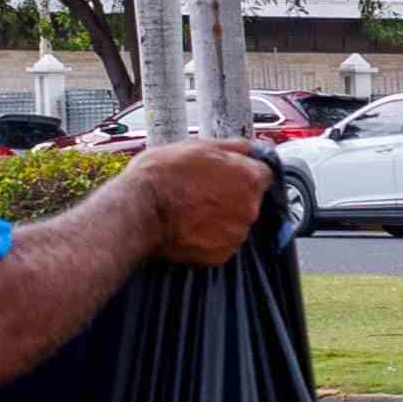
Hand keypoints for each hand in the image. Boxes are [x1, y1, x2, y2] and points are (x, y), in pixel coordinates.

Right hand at [120, 138, 270, 264]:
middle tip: (201, 191)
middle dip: (231, 196)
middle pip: (250, 201)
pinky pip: (221, 244)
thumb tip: (249, 147)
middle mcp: (250, 209)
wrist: (139, 209)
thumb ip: (232, 147)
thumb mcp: (198, 146)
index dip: (243, 173)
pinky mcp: (220, 255)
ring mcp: (236, 235)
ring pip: (235, 224)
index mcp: (249, 179)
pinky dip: (209, 237)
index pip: (263, 175)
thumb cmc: (163, 174)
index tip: (228, 175)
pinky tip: (189, 226)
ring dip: (221, 218)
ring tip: (191, 209)